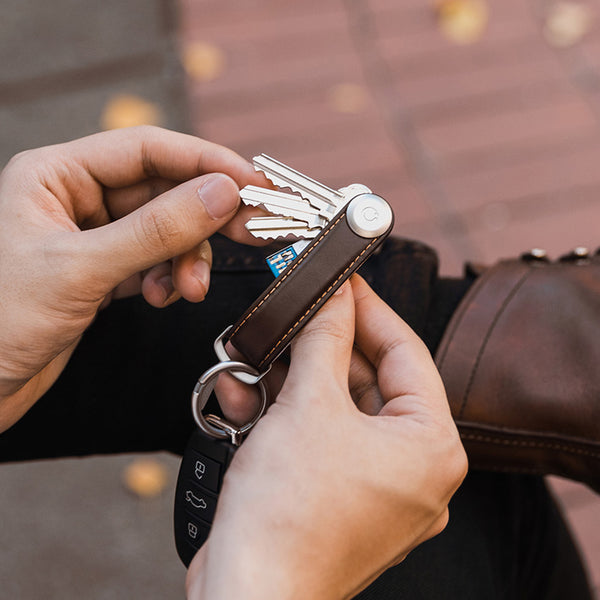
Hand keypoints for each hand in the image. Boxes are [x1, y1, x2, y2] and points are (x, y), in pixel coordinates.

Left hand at [0, 126, 265, 431]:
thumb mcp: (82, 269)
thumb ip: (157, 230)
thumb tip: (221, 194)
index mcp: (56, 176)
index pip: (148, 149)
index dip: (205, 162)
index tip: (251, 184)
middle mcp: (76, 198)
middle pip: (164, 190)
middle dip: (205, 217)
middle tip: (250, 230)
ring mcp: (93, 236)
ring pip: (166, 230)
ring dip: (188, 258)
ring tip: (190, 288)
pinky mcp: (104, 271)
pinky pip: (156, 261)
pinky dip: (169, 277)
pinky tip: (160, 296)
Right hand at [187, 276, 467, 599]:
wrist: (247, 596)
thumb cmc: (288, 518)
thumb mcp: (309, 405)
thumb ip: (325, 338)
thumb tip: (334, 292)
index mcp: (430, 447)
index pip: (406, 351)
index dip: (369, 308)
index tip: (341, 280)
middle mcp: (412, 469)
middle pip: (367, 379)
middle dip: (317, 348)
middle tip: (291, 314)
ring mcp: (375, 487)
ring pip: (335, 408)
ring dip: (290, 381)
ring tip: (252, 360)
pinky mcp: (338, 497)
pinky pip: (318, 437)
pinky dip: (284, 416)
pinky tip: (244, 399)